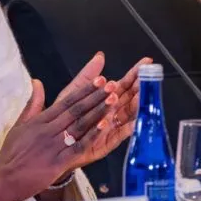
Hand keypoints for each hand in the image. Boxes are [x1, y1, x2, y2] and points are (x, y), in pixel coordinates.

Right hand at [0, 52, 117, 200]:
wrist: (3, 179)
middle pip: (76, 111)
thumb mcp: (19, 125)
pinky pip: (78, 147)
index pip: (66, 102)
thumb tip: (37, 82)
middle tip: (112, 86)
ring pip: (79, 126)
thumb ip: (32, 104)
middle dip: (95, 97)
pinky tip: (104, 127)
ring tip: (112, 101)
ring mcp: (53, 146)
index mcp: (39, 121)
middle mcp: (48, 130)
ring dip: (97, 113)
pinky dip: (92, 136)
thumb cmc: (11, 154)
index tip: (98, 81)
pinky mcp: (57, 162)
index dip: (84, 91)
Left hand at [61, 57, 152, 172]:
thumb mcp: (74, 92)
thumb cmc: (63, 116)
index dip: (135, 73)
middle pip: (130, 98)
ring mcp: (111, 127)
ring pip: (128, 115)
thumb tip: (100, 56)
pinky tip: (133, 122)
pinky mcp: (106, 143)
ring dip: (135, 107)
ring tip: (140, 97)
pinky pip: (119, 136)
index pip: (124, 84)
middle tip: (149, 78)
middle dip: (140, 88)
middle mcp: (111, 112)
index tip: (146, 62)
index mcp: (105, 99)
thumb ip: (87, 75)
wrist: (52, 142)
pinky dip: (126, 129)